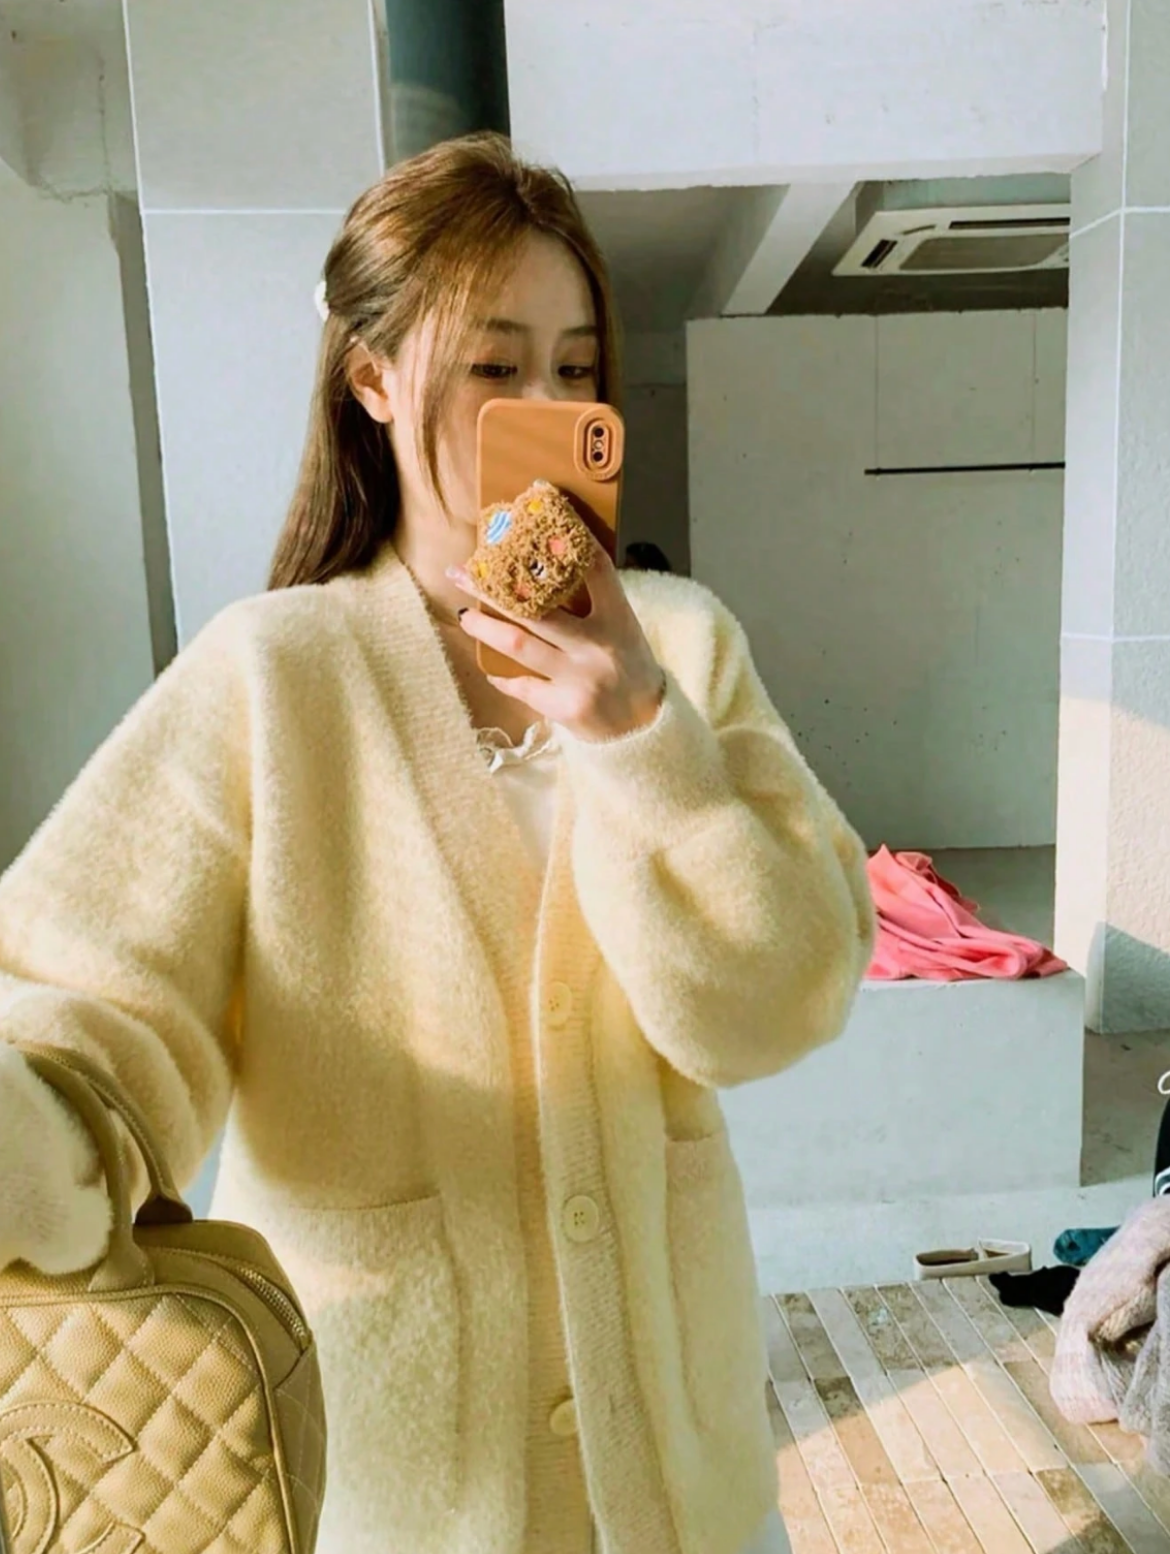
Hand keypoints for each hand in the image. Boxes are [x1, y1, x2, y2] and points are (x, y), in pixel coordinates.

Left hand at [448, 542, 665, 741]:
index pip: (595, 569)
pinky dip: (502, 676)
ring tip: (465, 616)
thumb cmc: (629, 672)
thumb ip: (595, 606)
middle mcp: (597, 645)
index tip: (535, 520)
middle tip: (461, 573)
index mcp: (618, 619)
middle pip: (536, 607)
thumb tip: (543, 573)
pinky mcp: (564, 707)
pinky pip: (521, 685)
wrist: (645, 731)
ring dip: (484, 628)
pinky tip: (491, 668)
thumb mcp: (624, 632)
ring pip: (518, 644)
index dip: (569, 540)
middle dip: (492, 588)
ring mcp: (579, 677)